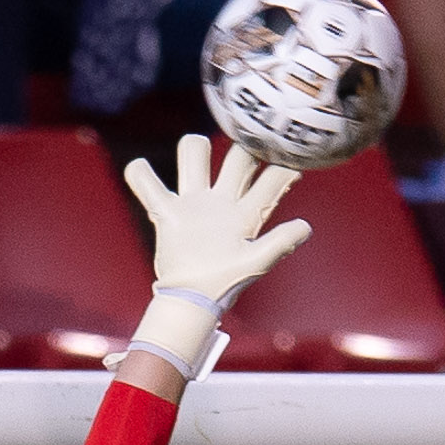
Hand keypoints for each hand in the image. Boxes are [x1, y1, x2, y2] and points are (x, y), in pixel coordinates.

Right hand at [122, 133, 311, 307]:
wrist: (192, 301)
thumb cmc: (224, 284)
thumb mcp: (256, 263)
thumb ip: (279, 243)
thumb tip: (305, 227)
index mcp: (247, 214)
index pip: (270, 180)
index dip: (281, 166)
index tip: (289, 154)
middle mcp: (222, 201)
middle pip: (236, 156)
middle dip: (244, 148)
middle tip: (247, 143)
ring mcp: (194, 203)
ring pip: (194, 155)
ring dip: (194, 147)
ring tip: (196, 152)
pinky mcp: (166, 211)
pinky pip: (147, 183)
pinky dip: (139, 174)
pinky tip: (140, 171)